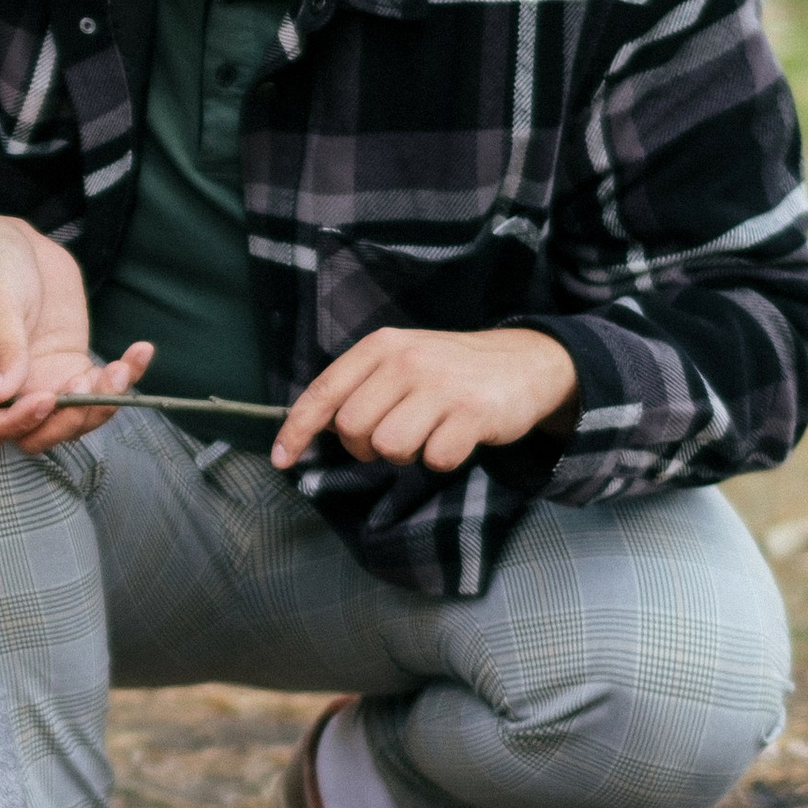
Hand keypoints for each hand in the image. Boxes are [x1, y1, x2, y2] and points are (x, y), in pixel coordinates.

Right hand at [0, 212, 151, 451]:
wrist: (14, 245)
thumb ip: (3, 345)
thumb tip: (2, 395)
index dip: (20, 423)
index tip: (47, 397)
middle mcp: (13, 390)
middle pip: (39, 433)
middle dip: (69, 421)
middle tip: (87, 386)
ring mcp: (46, 380)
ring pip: (75, 418)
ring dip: (102, 403)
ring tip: (121, 368)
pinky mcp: (73, 366)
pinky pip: (101, 388)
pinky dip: (125, 376)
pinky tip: (140, 351)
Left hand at [272, 327, 581, 477]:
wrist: (524, 362)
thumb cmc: (449, 371)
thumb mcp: (400, 362)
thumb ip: (358, 387)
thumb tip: (310, 429)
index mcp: (381, 346)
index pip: (324, 392)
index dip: (296, 430)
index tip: (282, 460)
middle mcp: (406, 360)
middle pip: (352, 428)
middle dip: (365, 446)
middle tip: (394, 435)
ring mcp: (441, 385)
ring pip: (389, 447)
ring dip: (405, 454)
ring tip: (428, 433)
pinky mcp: (473, 412)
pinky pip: (434, 460)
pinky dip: (442, 459)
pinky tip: (457, 437)